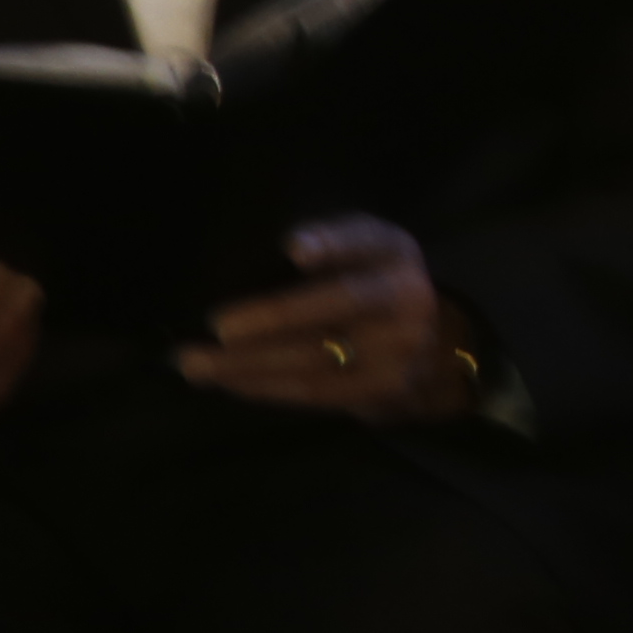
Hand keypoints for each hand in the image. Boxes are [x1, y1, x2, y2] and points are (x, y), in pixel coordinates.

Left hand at [180, 219, 477, 422]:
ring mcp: (400, 349)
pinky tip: (228, 381)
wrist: (436, 346)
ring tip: (195, 362)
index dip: (332, 243)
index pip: (364, 240)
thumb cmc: (371, 286)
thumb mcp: (363, 252)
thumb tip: (262, 256)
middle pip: (338, 304)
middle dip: (273, 316)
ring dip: (247, 362)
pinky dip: (264, 386)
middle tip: (217, 325)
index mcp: (392, 252)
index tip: (294, 249)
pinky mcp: (382, 389)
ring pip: (316, 356)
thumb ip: (328, 245)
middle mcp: (406, 297)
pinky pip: (315, 391)